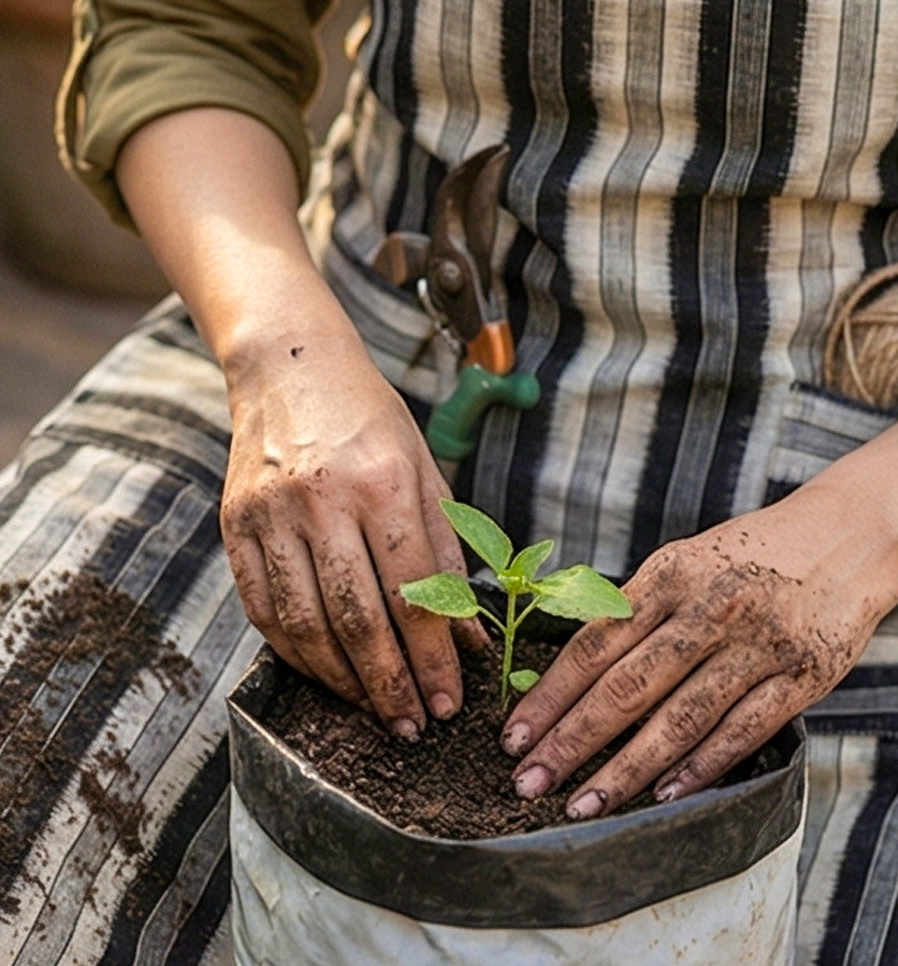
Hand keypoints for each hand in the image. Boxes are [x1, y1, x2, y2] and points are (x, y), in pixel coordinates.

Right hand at [220, 330, 485, 737]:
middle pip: (357, 618)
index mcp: (381, 480)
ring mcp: (269, 513)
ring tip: (373, 708)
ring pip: (305, 624)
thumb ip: (447, 555)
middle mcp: (321, 498)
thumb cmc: (370, 418)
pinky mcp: (234, 525)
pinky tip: (325, 674)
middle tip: (412, 724)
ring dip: (342, 681)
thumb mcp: (424, 469)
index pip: (413, 592)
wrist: (290, 368)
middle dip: (390, 684)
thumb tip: (468, 638)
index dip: (433, 658)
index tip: (449, 701)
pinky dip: (295, 653)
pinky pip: (262, 608)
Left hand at [500, 468, 897, 817]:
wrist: (844, 537)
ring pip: (679, 718)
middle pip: (626, 686)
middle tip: (528, 781)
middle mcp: (708, 608)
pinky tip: (662, 795)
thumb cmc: (745, 555)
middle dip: (570, 740)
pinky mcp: (801, 676)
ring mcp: (758, 644)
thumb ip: (635, 607)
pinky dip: (700, 767)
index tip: (514, 736)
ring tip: (584, 803)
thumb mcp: (683, 561)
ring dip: (626, 769)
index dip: (550, 695)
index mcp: (668, 575)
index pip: (594, 644)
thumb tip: (573, 668)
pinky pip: (742, 731)